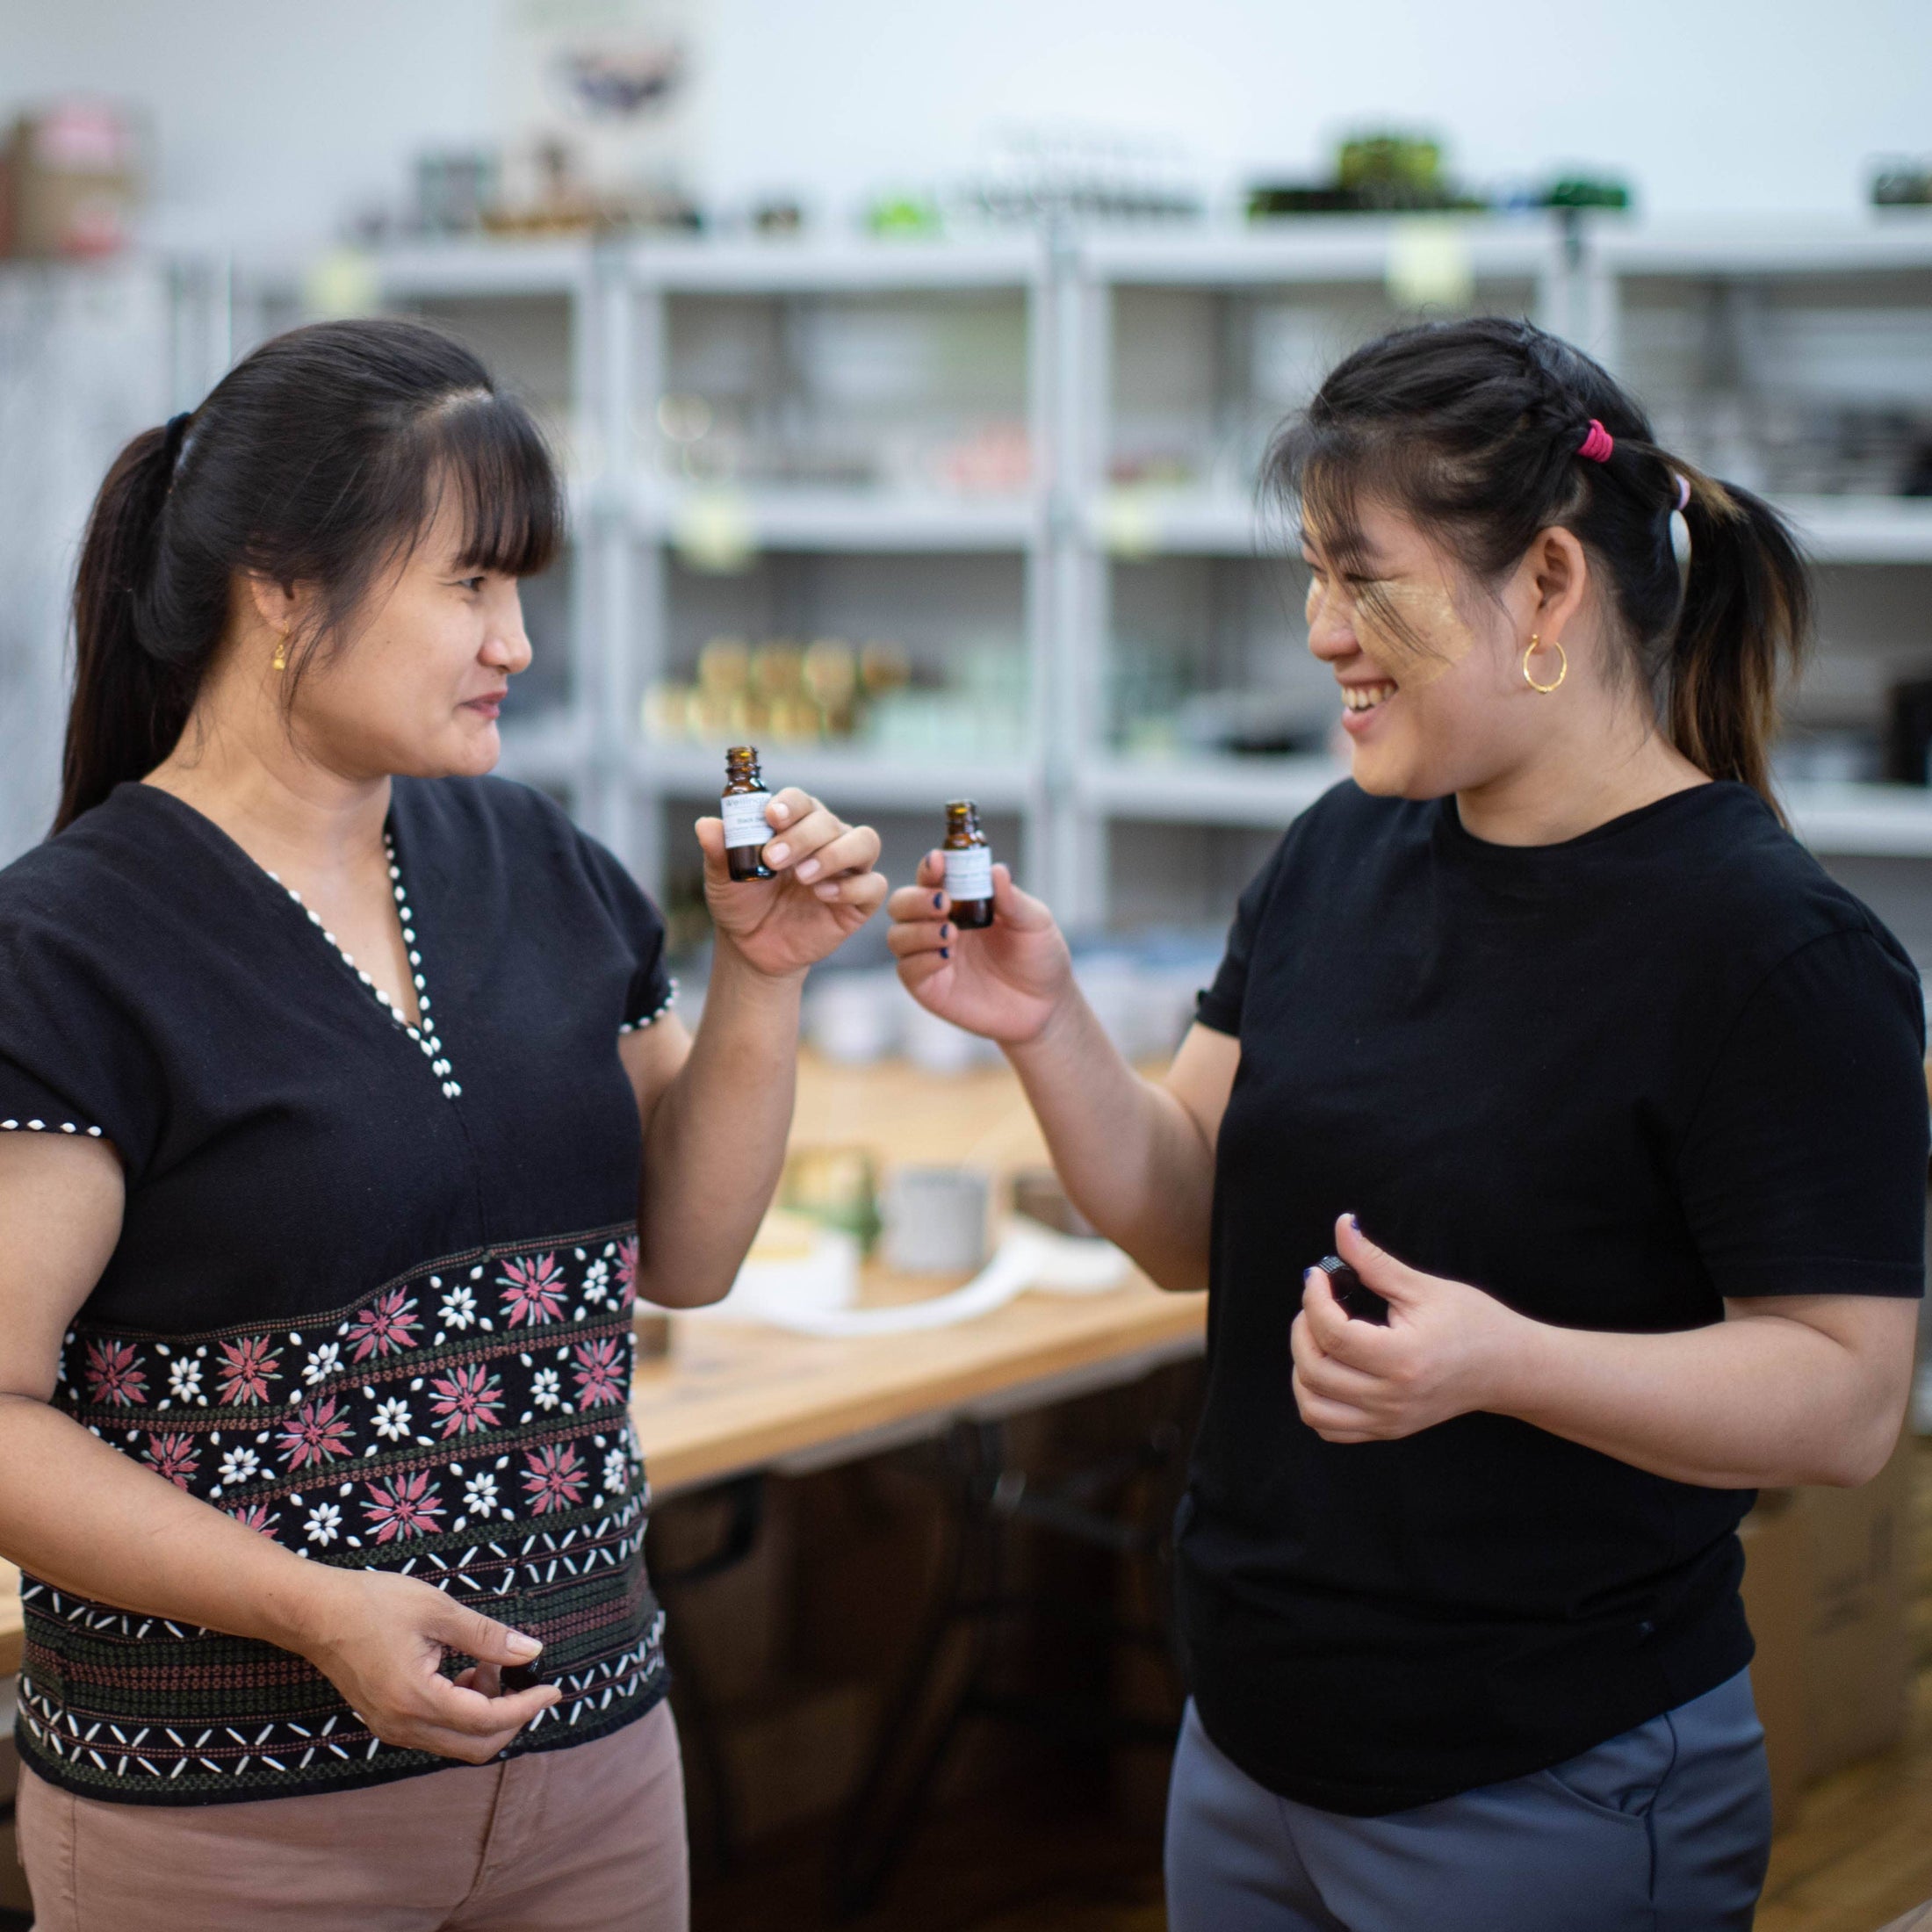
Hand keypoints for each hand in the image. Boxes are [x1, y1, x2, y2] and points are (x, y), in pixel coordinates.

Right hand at [297, 1568, 560, 1763]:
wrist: (315, 1613)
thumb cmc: (374, 1604)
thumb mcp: (438, 1611)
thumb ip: (488, 1637)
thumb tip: (531, 1651)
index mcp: (417, 1699)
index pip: (487, 1721)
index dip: (527, 1707)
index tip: (553, 1689)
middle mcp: (403, 1726)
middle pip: (475, 1747)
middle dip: (511, 1718)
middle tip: (523, 1678)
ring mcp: (392, 1728)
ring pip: (456, 1743)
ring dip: (485, 1713)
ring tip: (487, 1665)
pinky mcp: (387, 1721)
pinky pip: (436, 1731)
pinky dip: (462, 1711)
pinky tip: (465, 1673)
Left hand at [697, 788, 885, 979]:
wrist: (752, 948)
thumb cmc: (741, 902)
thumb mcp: (722, 879)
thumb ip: (719, 852)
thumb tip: (706, 825)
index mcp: (794, 825)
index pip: (801, 801)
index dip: (790, 805)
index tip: (770, 817)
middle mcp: (826, 839)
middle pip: (829, 822)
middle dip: (802, 837)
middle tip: (773, 860)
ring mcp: (847, 869)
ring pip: (865, 842)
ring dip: (834, 855)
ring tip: (803, 876)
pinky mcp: (859, 901)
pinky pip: (873, 885)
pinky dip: (851, 887)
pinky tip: (822, 896)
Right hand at [886, 853, 1075, 1044]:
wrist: (1047, 1004)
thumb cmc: (1039, 956)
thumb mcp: (1034, 922)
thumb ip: (1012, 899)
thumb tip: (995, 870)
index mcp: (960, 902)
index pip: (932, 877)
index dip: (929, 866)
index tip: (938, 861)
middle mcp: (938, 925)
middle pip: (901, 904)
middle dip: (915, 899)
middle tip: (943, 902)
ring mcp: (931, 957)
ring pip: (898, 936)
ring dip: (918, 931)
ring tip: (951, 933)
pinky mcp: (930, 988)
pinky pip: (907, 970)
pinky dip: (921, 960)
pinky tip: (946, 958)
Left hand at [1289, 1215, 1529, 1441]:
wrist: (1508, 1368)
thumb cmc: (1473, 1323)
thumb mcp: (1424, 1287)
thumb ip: (1375, 1261)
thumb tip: (1342, 1225)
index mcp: (1403, 1360)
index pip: (1333, 1334)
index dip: (1314, 1299)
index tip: (1317, 1276)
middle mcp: (1392, 1398)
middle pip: (1314, 1370)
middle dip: (1303, 1329)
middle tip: (1316, 1302)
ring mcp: (1388, 1420)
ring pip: (1313, 1407)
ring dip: (1301, 1368)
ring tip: (1318, 1337)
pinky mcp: (1386, 1430)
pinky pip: (1328, 1427)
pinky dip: (1314, 1399)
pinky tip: (1327, 1368)